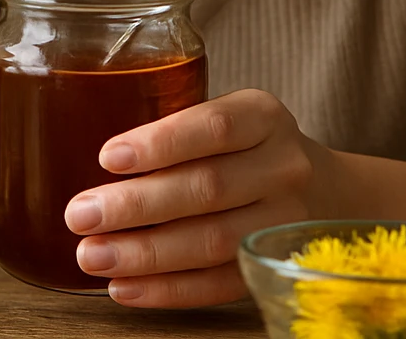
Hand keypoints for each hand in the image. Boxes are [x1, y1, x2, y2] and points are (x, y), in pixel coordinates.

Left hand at [63, 89, 342, 308]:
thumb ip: (176, 128)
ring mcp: (286, 221)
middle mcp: (283, 166)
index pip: (214, 127)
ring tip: (92, 256)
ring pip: (213, 241)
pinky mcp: (274, 266)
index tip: (107, 157)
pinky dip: (169, 290)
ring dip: (146, 254)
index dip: (160, 144)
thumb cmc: (247, 147)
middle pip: (207, 188)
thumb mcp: (228, 115)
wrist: (325, 189)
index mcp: (264, 116)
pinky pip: (221, 284)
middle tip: (80, 215)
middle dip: (136, 205)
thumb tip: (86, 154)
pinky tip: (125, 288)